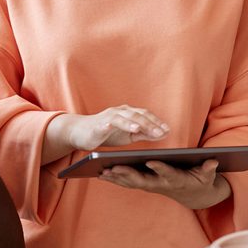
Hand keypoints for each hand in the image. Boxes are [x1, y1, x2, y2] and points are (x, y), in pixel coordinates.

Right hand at [49, 106, 169, 151]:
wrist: (79, 133)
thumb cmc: (104, 133)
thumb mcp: (127, 136)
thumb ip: (143, 134)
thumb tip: (162, 134)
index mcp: (127, 114)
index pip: (145, 115)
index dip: (157, 122)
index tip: (168, 130)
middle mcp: (120, 111)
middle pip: (140, 115)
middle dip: (153, 124)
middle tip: (164, 131)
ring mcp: (110, 115)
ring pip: (130, 117)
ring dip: (143, 124)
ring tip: (154, 131)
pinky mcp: (102, 123)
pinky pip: (115, 122)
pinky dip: (126, 125)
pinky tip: (134, 130)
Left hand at [98, 159, 229, 209]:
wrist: (195, 196)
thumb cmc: (201, 181)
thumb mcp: (208, 176)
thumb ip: (208, 169)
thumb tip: (213, 161)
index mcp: (177, 179)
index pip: (168, 173)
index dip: (160, 168)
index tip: (151, 161)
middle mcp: (161, 185)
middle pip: (143, 180)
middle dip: (128, 174)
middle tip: (113, 167)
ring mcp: (152, 186)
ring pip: (132, 183)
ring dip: (117, 178)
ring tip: (101, 171)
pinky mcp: (146, 185)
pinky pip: (128, 183)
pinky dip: (116, 179)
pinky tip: (102, 173)